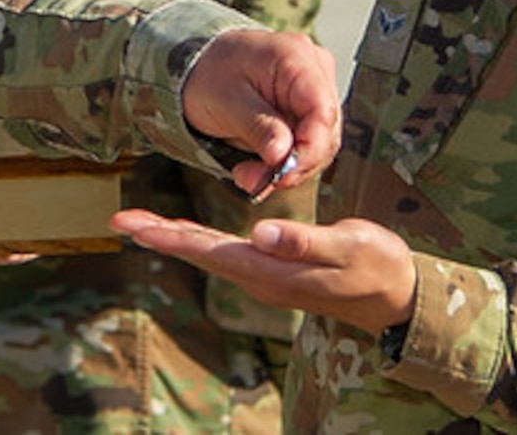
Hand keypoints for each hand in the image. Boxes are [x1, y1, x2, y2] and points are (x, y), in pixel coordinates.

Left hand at [110, 208, 413, 336]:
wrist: (397, 296)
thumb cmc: (377, 267)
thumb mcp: (347, 248)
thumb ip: (303, 241)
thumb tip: (259, 231)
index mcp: (271, 271)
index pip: (210, 251)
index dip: (171, 236)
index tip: (135, 226)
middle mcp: (261, 277)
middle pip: (200, 253)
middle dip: (159, 234)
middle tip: (119, 220)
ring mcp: (266, 276)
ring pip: (210, 253)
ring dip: (175, 236)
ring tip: (141, 223)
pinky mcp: (274, 269)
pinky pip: (226, 253)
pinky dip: (200, 239)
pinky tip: (188, 232)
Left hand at [179, 29, 340, 195]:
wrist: (198, 67)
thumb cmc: (209, 75)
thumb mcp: (226, 101)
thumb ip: (258, 127)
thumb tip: (282, 156)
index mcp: (295, 57)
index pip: (321, 110)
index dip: (310, 149)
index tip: (284, 175)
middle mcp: (314, 69)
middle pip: (325, 131)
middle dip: (293, 164)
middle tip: (253, 180)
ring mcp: (314, 88)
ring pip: (320, 143)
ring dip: (287, 167)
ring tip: (247, 175)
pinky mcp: (307, 108)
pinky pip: (308, 143)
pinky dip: (285, 161)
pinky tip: (258, 167)